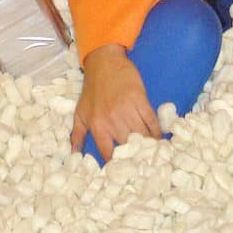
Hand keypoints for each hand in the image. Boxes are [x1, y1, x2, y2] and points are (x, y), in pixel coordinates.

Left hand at [72, 44, 160, 161]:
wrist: (104, 61)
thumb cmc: (92, 88)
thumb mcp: (80, 112)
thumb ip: (77, 135)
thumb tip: (74, 156)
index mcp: (97, 126)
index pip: (109, 153)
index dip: (117, 164)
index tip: (124, 170)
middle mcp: (112, 120)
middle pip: (128, 146)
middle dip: (135, 157)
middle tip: (142, 164)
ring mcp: (128, 110)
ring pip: (142, 135)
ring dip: (148, 146)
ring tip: (153, 154)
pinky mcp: (141, 99)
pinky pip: (151, 121)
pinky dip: (156, 131)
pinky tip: (159, 138)